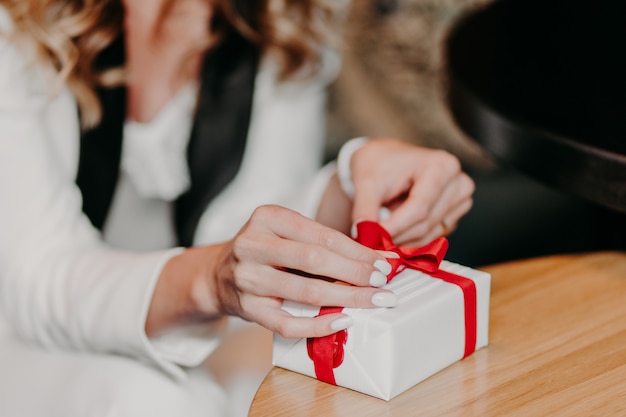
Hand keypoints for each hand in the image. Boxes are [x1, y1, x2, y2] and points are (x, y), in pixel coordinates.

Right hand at [205, 205, 396, 337]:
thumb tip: (377, 258)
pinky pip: (288, 323)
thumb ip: (324, 242)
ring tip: (373, 301)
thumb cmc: (263, 250)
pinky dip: (319, 325)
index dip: (357, 251)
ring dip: (346, 298)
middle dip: (355, 273)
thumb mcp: (285, 232)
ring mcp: (248, 279)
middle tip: (383, 282)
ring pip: (305, 292)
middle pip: (314, 260)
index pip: (321, 235)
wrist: (218, 274)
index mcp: (267, 217)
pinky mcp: (248, 309)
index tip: (383, 262)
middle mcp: (253, 245)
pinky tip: (342, 321)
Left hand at [349, 138, 474, 245]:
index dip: (394, 226)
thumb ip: (365, 210)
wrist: (385, 160)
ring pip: (428, 234)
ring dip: (401, 238)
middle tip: (371, 238)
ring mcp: (460, 201)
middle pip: (425, 223)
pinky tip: (394, 227)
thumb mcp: (366, 182)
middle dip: (396, 235)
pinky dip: (409, 239)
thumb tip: (365, 236)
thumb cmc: (378, 164)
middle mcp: (458, 183)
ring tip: (381, 226)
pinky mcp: (453, 216)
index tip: (372, 237)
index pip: (419, 207)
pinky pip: (431, 237)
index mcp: (441, 166)